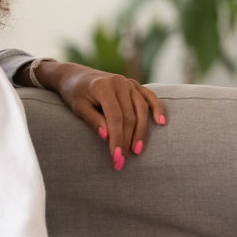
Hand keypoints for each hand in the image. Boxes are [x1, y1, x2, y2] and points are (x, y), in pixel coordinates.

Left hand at [30, 61, 165, 170]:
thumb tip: (107, 137)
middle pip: (129, 115)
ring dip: (141, 131)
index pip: (115, 117)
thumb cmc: (75, 94)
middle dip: (127, 139)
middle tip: (123, 160)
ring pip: (141, 109)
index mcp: (103, 87)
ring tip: (138, 150)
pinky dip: (157, 109)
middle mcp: (119, 83)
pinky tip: (161, 123)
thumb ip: (93, 120)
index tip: (116, 156)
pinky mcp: (135, 85)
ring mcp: (129, 83)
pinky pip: (150, 97)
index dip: (117, 138)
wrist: (76, 76)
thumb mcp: (78, 107)